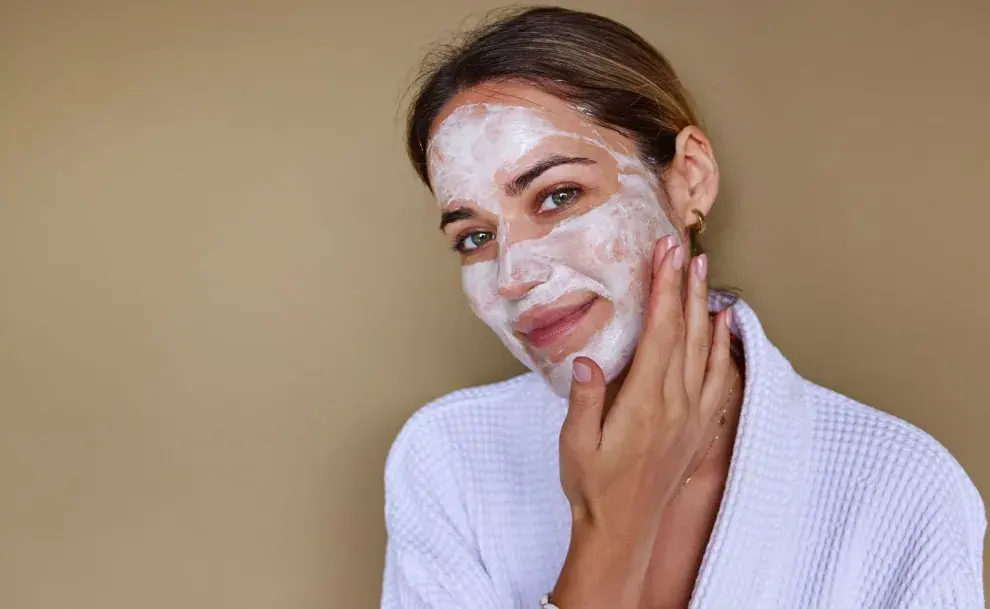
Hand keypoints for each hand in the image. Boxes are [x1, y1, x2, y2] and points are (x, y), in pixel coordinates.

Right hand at [551, 235, 735, 608]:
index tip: (664, 255)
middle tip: (684, 248)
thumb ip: (585, 402)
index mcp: (644, 404)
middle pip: (686, 333)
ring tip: (704, 271)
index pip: (660, 334)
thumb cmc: (593, 486)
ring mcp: (691, 416)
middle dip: (685, 286)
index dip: (664, 291)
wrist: (622, 529)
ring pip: (705, 350)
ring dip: (704, 307)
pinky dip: (724, 347)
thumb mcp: (576, 445)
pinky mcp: (698, 427)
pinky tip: (723, 325)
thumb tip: (586, 360)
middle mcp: (675, 405)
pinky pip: (719, 379)